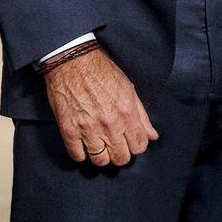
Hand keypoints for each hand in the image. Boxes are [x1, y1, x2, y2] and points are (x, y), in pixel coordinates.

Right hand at [43, 48, 157, 167]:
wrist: (70, 60)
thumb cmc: (100, 70)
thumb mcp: (127, 88)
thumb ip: (142, 115)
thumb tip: (152, 135)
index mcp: (126, 113)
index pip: (139, 147)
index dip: (136, 145)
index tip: (129, 141)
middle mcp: (109, 124)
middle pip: (121, 158)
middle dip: (120, 153)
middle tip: (114, 144)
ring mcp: (88, 128)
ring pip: (100, 161)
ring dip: (101, 156)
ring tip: (99, 146)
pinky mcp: (68, 129)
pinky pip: (77, 155)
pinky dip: (81, 154)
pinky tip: (83, 145)